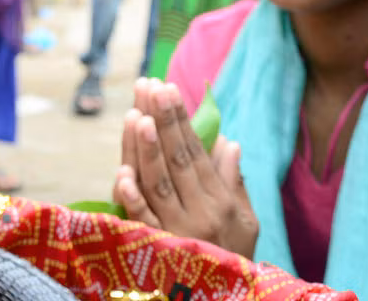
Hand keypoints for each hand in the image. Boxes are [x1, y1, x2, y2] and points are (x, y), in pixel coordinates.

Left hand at [112, 81, 258, 259]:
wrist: (223, 300)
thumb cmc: (234, 257)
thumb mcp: (245, 221)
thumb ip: (235, 182)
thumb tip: (229, 141)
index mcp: (220, 201)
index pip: (196, 152)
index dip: (181, 120)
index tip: (168, 90)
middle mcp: (199, 213)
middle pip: (176, 161)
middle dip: (163, 122)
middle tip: (151, 87)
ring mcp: (177, 233)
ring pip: (158, 184)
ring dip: (146, 150)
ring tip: (138, 116)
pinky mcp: (157, 251)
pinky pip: (142, 222)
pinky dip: (131, 198)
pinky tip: (122, 173)